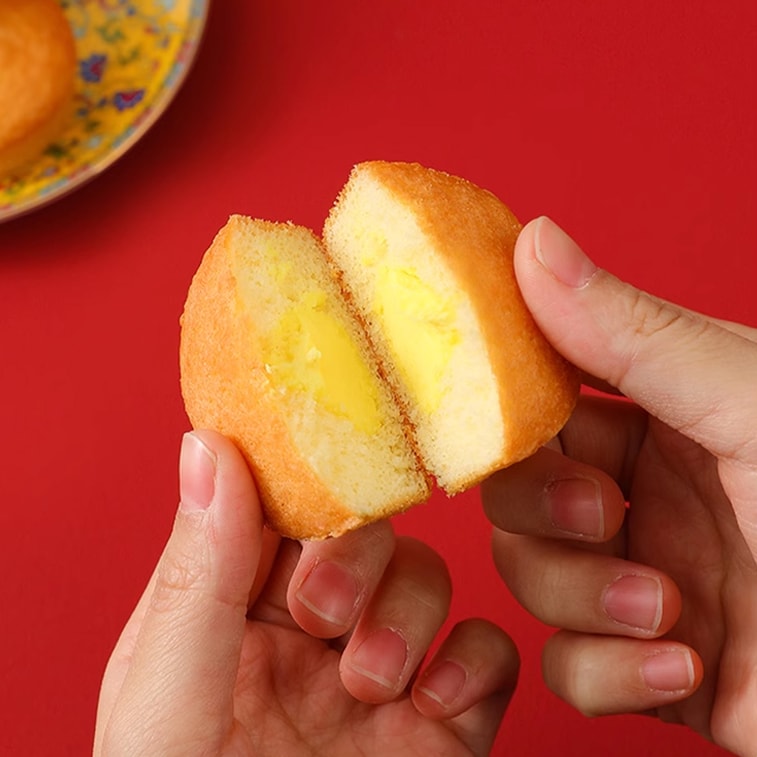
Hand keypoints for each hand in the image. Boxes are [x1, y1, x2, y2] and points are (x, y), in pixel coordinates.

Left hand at [95, 430, 517, 755]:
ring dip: (411, 614)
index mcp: (226, 615)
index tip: (327, 446)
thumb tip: (207, 444)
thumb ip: (198, 573)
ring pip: (427, 578)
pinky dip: (473, 665)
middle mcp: (304, 637)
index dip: (301, 475)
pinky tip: (435, 707)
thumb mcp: (171, 701)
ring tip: (375, 683)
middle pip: (360, 532)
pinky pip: (486, 655)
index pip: (273, 506)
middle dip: (356, 555)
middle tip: (326, 611)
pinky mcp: (444, 726)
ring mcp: (378, 677)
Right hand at [482, 217, 756, 755]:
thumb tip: (533, 242)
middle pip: (518, 487)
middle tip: (596, 513)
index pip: (548, 393)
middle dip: (539, 505)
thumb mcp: (751, 407)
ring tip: (666, 609)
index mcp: (668, 420)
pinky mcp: (645, 669)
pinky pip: (570, 666)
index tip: (484, 401)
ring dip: (580, 597)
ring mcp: (639, 581)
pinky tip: (683, 670)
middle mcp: (644, 496)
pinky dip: (608, 672)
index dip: (508, 397)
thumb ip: (634, 334)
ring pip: (531, 575)